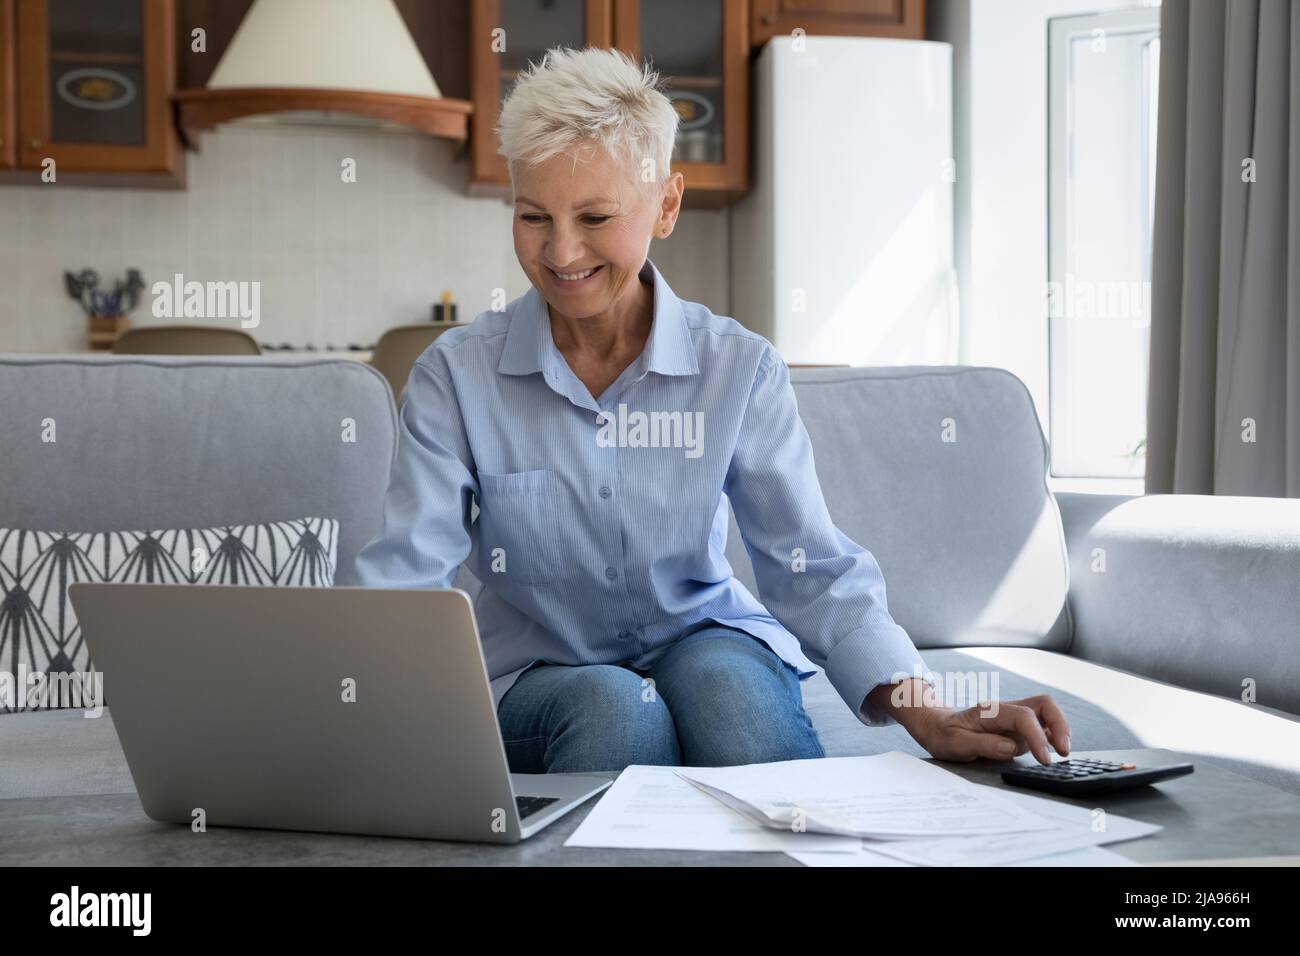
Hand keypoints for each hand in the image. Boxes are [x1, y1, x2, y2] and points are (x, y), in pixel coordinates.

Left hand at [906, 694, 1070, 764]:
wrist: (936, 727)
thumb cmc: (944, 734)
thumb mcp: (956, 743)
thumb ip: (984, 745)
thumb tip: (1011, 748)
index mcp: (991, 711)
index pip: (1023, 717)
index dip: (1038, 737)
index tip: (1045, 759)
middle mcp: (1006, 711)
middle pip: (1044, 704)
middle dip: (1060, 724)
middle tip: (1064, 751)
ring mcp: (1014, 719)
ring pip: (1046, 713)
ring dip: (1059, 730)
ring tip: (1063, 753)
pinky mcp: (1017, 729)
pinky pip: (1041, 726)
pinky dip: (1053, 736)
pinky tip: (1054, 751)